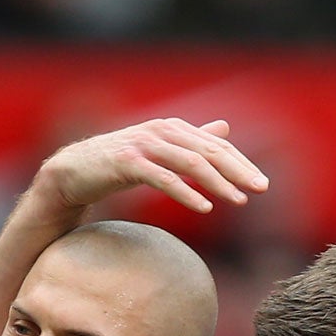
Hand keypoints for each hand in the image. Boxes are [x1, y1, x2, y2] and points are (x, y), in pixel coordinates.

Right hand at [32, 119, 267, 215]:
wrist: (73, 172)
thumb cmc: (118, 165)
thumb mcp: (160, 151)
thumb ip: (192, 141)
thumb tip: (224, 127)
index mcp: (173, 128)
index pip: (216, 145)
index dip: (241, 163)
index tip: (263, 184)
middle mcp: (161, 131)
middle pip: (209, 150)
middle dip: (238, 170)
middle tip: (261, 190)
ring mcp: (144, 145)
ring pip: (190, 162)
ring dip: (218, 183)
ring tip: (239, 201)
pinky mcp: (127, 163)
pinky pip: (163, 178)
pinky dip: (186, 192)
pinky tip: (204, 207)